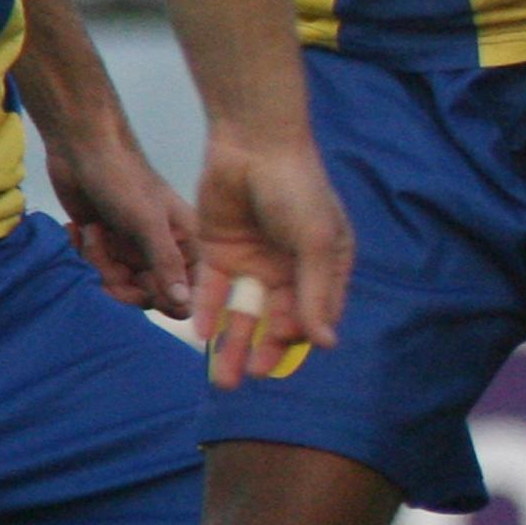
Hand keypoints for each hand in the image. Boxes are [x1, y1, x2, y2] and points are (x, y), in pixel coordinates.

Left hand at [45, 121, 196, 316]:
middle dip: (117, 278)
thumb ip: (166, 263)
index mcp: (187, 244)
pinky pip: (94, 269)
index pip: (185, 292)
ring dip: (96, 261)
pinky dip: (81, 254)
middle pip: (144, 293)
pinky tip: (76, 231)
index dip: (163, 297)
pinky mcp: (103, 244)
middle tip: (102, 253)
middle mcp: (161, 251)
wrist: (82, 147)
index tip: (139, 286)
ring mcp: (131, 249)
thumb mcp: (148, 223)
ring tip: (89, 230)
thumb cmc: (124, 180)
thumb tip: (186, 306)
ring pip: (115, 283)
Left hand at [192, 126, 353, 384]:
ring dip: (230, 344)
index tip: (277, 359)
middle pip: (273, 320)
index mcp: (323, 266)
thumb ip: (316, 294)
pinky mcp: (218, 251)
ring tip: (219, 377)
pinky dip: (206, 310)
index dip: (294, 340)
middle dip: (260, 352)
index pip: (311, 315)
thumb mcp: (315, 242)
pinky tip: (199, 332)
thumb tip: (326, 344)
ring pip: (240, 313)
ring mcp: (252, 261)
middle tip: (242, 380)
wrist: (252, 144)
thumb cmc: (297, 189)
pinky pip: (211, 289)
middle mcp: (288, 269)